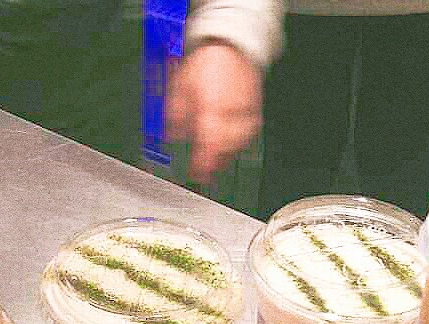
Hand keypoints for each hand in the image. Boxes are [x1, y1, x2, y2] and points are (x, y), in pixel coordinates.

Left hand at [166, 42, 262, 183]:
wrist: (232, 44)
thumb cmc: (206, 63)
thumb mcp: (181, 88)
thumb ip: (177, 115)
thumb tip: (173, 136)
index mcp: (211, 109)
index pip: (207, 146)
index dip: (200, 165)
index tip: (194, 174)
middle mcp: (231, 113)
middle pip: (224, 150)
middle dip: (214, 165)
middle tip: (204, 175)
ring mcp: (246, 112)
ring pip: (239, 144)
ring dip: (227, 158)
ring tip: (217, 165)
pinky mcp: (255, 109)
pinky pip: (249, 133)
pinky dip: (240, 144)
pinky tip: (232, 148)